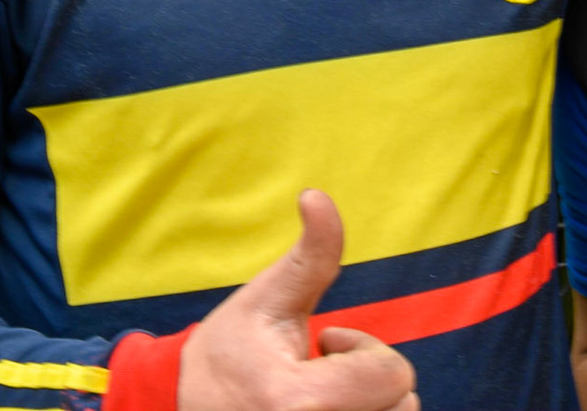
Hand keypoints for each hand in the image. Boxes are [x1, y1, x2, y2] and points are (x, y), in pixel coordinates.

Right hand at [179, 190, 416, 410]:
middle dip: (373, 379)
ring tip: (326, 393)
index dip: (365, 350)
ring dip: (371, 403)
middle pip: (403, 405)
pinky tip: (333, 408)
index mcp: (295, 400)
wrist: (184, 406)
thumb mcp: (268, 296)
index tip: (324, 344)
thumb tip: (316, 196)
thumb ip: (310, 253)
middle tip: (325, 372)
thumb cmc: (231, 350)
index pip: (392, 377)